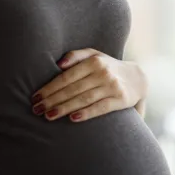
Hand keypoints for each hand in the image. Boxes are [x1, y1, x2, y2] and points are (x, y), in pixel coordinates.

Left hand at [30, 48, 147, 121]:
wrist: (138, 78)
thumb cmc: (109, 67)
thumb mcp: (95, 55)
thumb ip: (76, 56)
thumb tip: (58, 64)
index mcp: (94, 61)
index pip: (67, 76)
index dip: (49, 87)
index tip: (35, 98)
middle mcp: (103, 72)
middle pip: (72, 89)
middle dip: (52, 100)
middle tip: (36, 110)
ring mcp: (112, 86)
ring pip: (84, 99)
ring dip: (64, 108)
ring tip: (48, 116)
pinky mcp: (121, 99)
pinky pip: (101, 107)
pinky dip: (86, 113)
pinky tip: (73, 119)